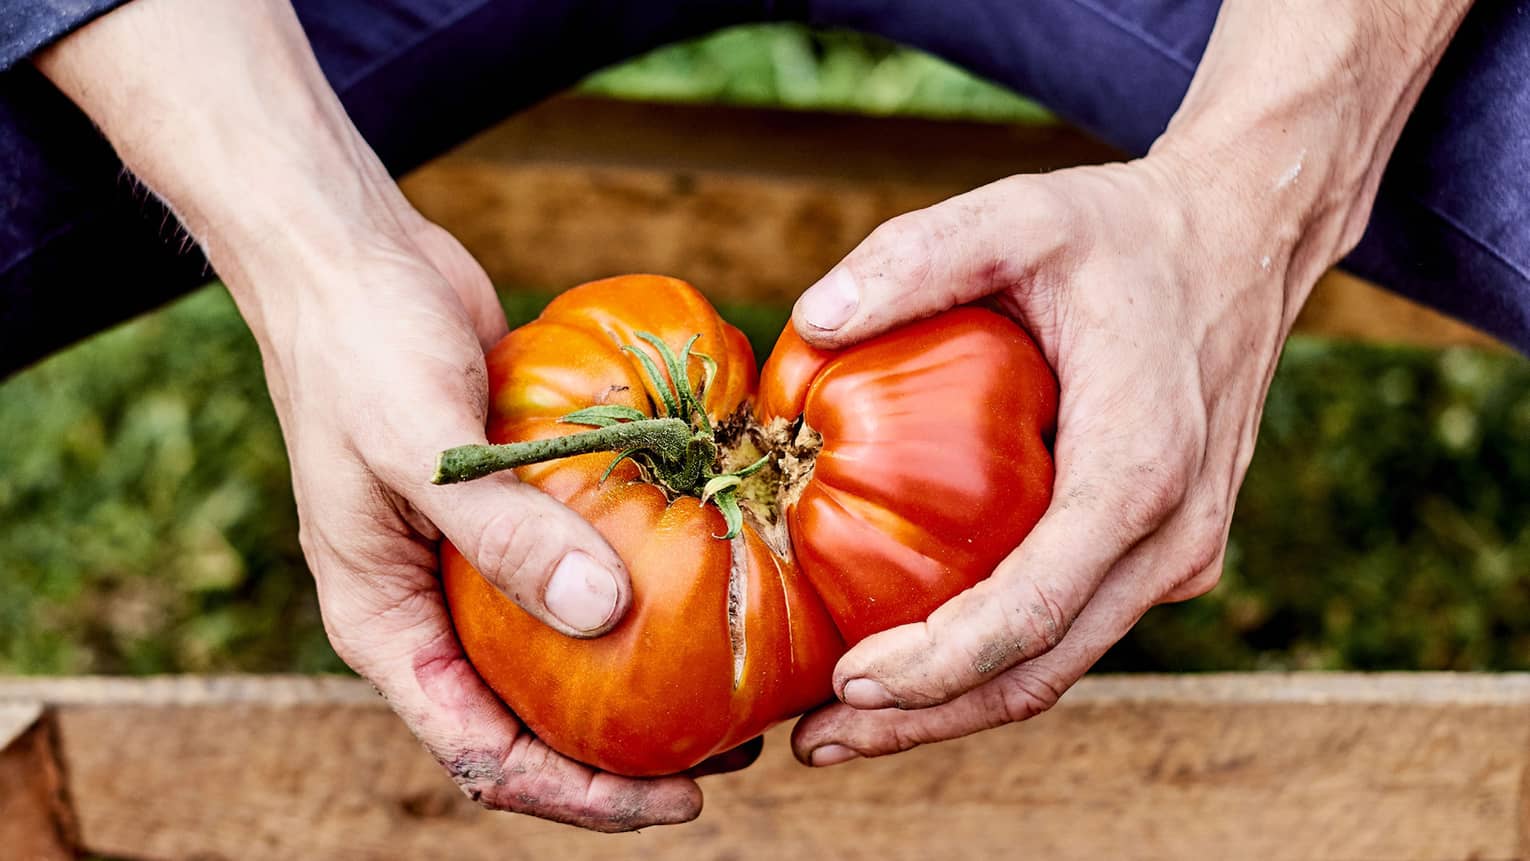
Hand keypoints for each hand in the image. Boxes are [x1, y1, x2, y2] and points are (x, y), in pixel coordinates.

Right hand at [35, 0, 754, 828]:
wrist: (352, 260)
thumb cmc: (359, 349)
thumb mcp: (420, 447)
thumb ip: (503, 535)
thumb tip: (603, 617)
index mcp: (384, 625)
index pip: (480, 750)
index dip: (575, 792)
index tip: (670, 802)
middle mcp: (431, 609)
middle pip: (529, 719)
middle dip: (619, 756)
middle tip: (724, 761)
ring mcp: (476, 561)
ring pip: (562, 654)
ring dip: (637, 681)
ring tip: (732, 696)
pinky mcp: (519, 510)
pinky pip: (583, 571)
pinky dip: (640, 593)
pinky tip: (713, 587)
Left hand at [787, 0, 1472, 765]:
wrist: (1242, 239)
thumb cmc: (1123, 232)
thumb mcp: (1018, 213)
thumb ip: (916, 257)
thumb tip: (808, 321)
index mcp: (1140, 466)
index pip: (1035, 608)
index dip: (939, 665)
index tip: (847, 686)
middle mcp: (1171, 532)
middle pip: (1043, 668)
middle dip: (928, 719)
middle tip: (818, 742)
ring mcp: (1175, 553)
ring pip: (1058, 665)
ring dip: (953, 705)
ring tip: (844, 725)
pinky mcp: (1160, 551)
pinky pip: (1070, 626)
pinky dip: (989, 658)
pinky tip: (909, 658)